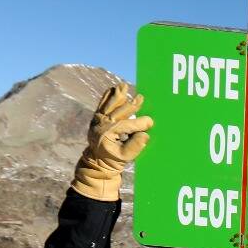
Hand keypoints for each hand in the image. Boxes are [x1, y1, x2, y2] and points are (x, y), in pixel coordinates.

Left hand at [72, 84, 152, 200]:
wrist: (97, 161)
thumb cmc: (113, 160)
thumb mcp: (125, 157)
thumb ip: (135, 146)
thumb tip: (145, 135)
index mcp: (107, 135)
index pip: (126, 126)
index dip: (139, 123)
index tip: (151, 122)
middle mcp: (100, 125)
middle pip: (117, 112)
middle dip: (130, 105)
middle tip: (141, 98)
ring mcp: (97, 120)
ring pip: (108, 105)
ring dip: (117, 96)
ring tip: (124, 86)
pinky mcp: (96, 117)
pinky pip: (102, 104)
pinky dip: (108, 96)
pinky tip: (115, 88)